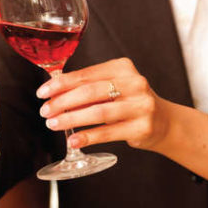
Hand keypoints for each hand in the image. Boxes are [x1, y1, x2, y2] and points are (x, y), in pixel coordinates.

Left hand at [36, 58, 169, 149]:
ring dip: (71, 119)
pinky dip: (88, 137)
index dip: (61, 84)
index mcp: (122, 67)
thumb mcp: (112, 87)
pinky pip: (108, 133)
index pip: (86, 74)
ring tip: (53, 124)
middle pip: (90, 92)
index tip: (42, 92)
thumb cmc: (129, 102)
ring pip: (98, 112)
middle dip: (62, 102)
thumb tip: (52, 92)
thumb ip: (87, 86)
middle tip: (45, 111)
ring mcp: (141, 106)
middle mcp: (134, 83)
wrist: (164, 122)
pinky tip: (73, 140)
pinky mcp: (142, 127)